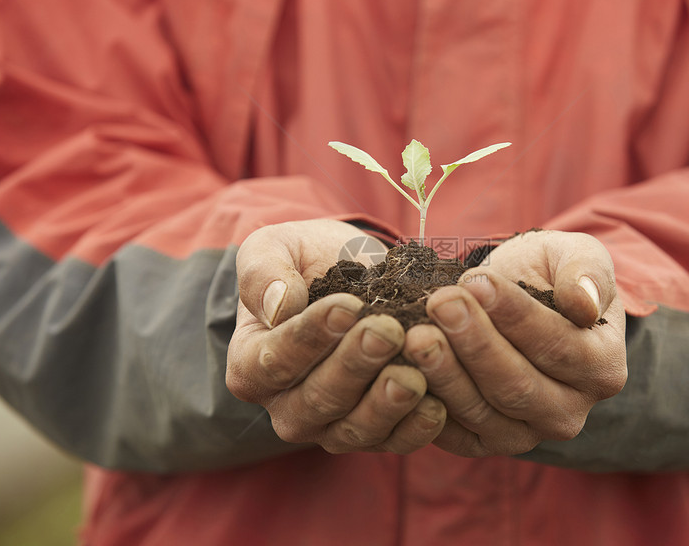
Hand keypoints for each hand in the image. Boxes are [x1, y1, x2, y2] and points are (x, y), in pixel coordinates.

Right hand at [226, 219, 445, 453]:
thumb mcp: (275, 248)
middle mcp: (286, 406)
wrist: (356, 274)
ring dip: (386, 403)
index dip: (311, 336)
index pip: (274, 360)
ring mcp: (330, 427)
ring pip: (355, 428)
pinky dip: (416, 427)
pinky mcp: (374, 435)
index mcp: (251, 365)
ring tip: (414, 375)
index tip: (347, 307)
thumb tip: (277, 306)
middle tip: (388, 332)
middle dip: (355, 365)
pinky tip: (438, 404)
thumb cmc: (307, 260)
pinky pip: (394, 441)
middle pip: (318, 398)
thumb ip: (263, 272)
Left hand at [403, 230, 625, 456]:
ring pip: (482, 412)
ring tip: (414, 334)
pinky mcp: (484, 441)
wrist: (518, 299)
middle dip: (474, 343)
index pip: (558, 346)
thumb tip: (583, 303)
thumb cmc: (549, 274)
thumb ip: (586, 271)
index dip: (514, 314)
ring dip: (444, 373)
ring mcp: (526, 433)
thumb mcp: (575, 255)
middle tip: (438, 304)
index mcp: (601, 368)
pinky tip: (401, 370)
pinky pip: (453, 433)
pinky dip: (425, 405)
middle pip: (517, 386)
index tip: (475, 281)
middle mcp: (569, 412)